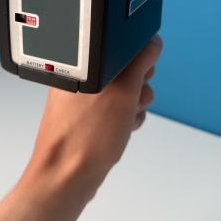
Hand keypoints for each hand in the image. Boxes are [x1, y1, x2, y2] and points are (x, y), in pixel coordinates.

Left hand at [22, 35, 162, 200]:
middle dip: (138, 89)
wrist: (67, 178)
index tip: (137, 80)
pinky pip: (118, 112)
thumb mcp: (123, 92)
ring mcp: (85, 100)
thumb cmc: (87, 136)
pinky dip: (124, 121)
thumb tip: (152, 42)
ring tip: (120, 122)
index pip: (125, 48)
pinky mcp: (90, 118)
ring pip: (127, 94)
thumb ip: (140, 63)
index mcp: (84, 65)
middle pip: (130, 71)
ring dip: (133, 108)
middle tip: (126, 103)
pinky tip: (118, 132)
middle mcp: (83, 79)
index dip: (139, 65)